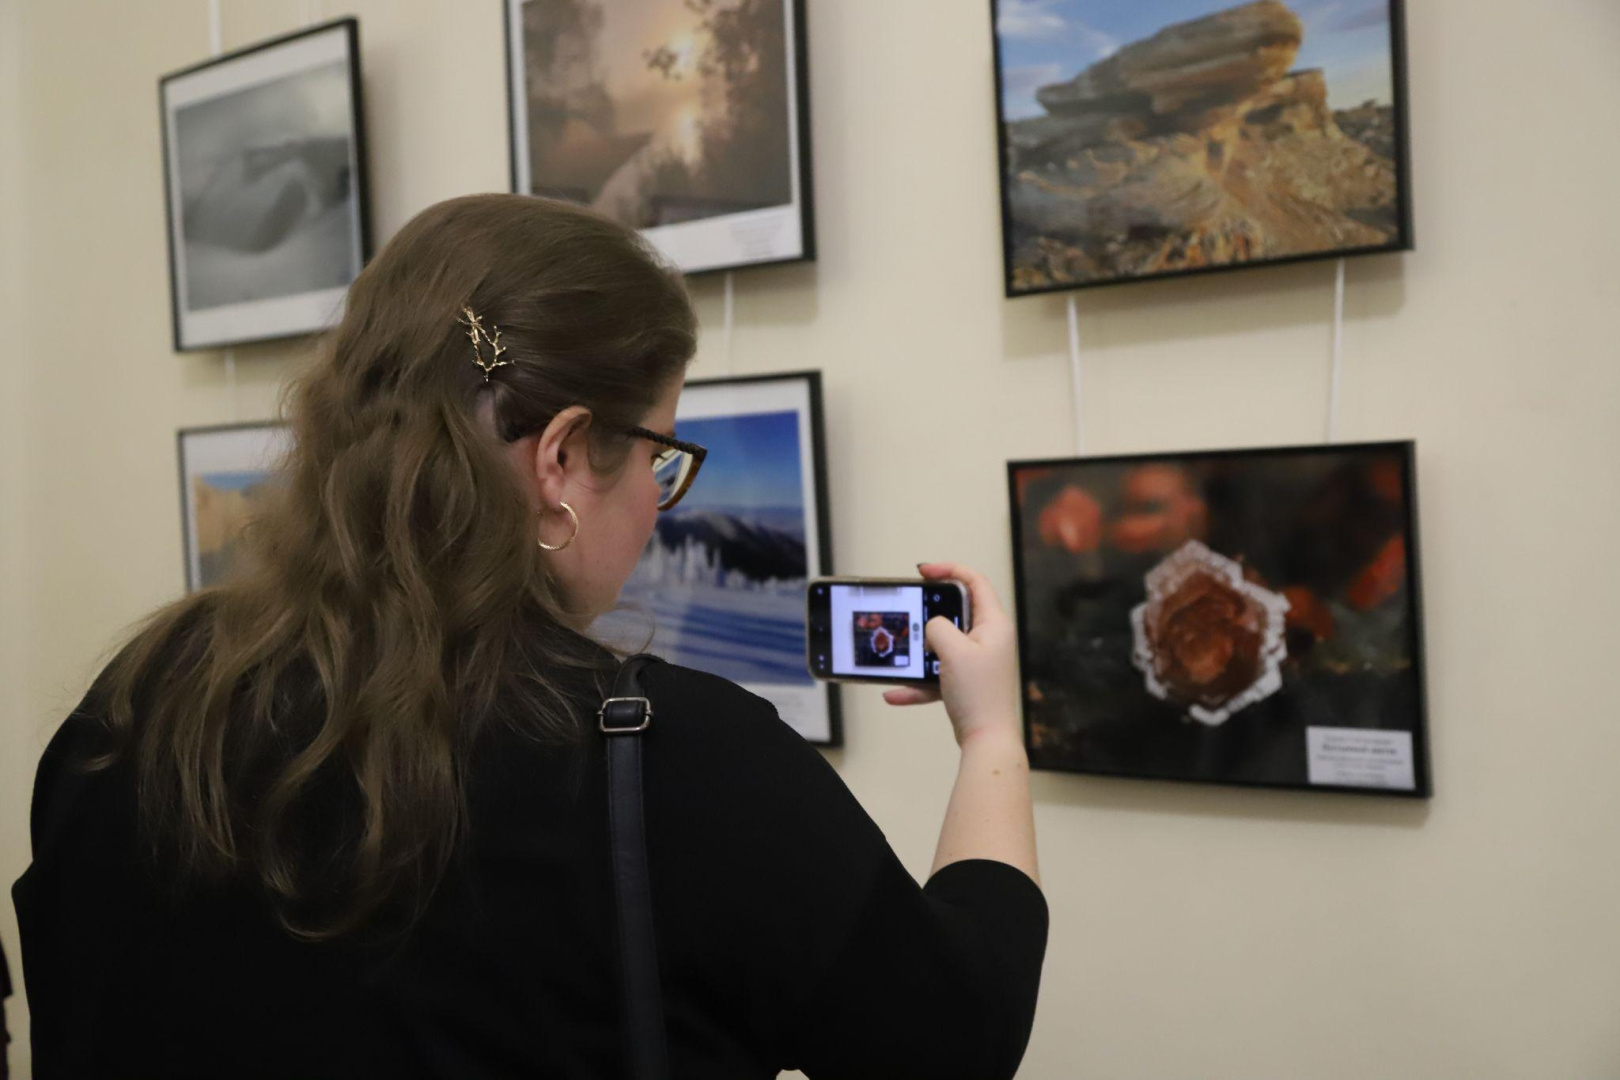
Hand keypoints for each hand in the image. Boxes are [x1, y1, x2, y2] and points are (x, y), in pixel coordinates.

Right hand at [883, 562, 1022, 748]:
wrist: (986, 740)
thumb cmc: (979, 694)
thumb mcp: (953, 651)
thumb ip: (938, 628)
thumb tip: (933, 628)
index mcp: (994, 624)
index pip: (974, 582)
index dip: (949, 569)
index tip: (924, 571)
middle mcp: (988, 639)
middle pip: (956, 612)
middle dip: (930, 612)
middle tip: (910, 608)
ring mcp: (977, 661)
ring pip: (943, 645)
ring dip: (920, 651)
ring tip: (901, 653)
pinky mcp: (965, 682)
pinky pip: (936, 675)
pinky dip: (917, 683)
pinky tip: (894, 693)